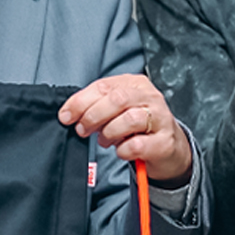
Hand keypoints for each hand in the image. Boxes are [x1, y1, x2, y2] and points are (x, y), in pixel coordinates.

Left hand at [58, 74, 192, 186]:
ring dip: (109, 133)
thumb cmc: (139, 128)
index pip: (104, 86)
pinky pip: (137, 145)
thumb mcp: (118, 111)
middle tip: (83, 130)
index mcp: (135, 84)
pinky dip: (122, 150)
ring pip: (128, 119)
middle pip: (116, 99)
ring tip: (105, 140)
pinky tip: (122, 150)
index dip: (81, 101)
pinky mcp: (164, 142)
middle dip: (93, 115)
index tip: (66, 116)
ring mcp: (160, 118)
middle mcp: (150, 97)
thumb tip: (70, 113)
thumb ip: (97, 107)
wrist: (169, 149)